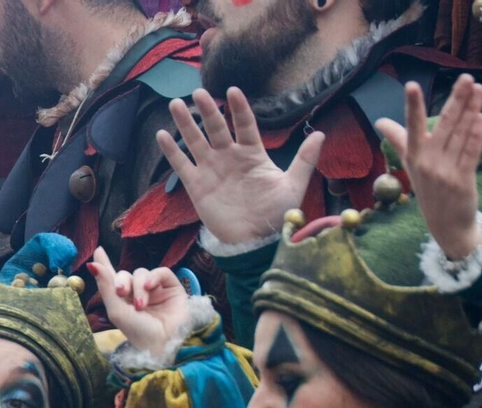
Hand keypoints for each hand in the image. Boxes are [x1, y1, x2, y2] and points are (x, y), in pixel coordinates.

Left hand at [89, 246, 192, 363]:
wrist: (162, 342)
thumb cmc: (137, 331)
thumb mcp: (116, 309)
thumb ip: (105, 285)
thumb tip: (91, 264)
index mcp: (122, 300)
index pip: (112, 278)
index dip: (105, 265)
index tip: (98, 251)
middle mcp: (138, 293)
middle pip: (126, 274)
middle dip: (122, 281)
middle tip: (121, 292)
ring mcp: (155, 289)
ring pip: (142, 273)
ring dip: (138, 286)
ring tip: (140, 305)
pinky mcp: (171, 287)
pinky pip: (161, 272)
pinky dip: (154, 276)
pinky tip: (150, 287)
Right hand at [157, 87, 325, 246]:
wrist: (254, 242)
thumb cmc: (276, 214)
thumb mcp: (293, 185)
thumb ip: (305, 159)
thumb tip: (320, 133)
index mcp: (253, 154)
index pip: (245, 125)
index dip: (239, 109)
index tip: (233, 90)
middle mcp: (230, 158)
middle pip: (216, 127)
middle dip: (207, 109)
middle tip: (198, 92)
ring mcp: (211, 170)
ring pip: (196, 141)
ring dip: (185, 123)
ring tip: (175, 104)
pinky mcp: (196, 186)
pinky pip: (181, 165)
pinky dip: (171, 151)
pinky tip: (162, 135)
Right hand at [375, 76, 481, 261]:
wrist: (446, 225)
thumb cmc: (429, 190)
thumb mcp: (411, 166)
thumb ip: (399, 140)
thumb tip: (380, 122)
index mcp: (414, 157)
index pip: (412, 126)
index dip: (413, 106)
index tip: (411, 85)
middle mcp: (427, 163)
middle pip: (444, 125)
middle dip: (456, 99)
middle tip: (467, 78)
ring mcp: (445, 172)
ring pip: (460, 134)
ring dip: (471, 110)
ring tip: (479, 89)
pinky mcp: (463, 180)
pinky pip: (470, 152)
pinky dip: (476, 134)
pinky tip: (481, 117)